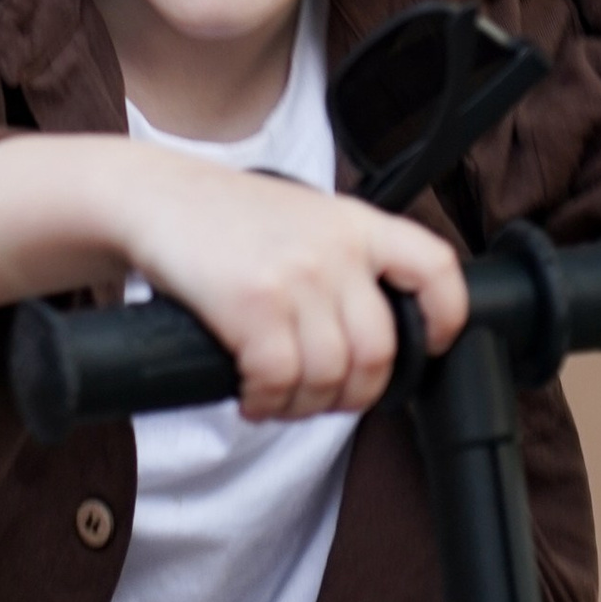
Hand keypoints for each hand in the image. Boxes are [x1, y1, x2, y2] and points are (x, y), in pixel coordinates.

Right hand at [118, 153, 467, 421]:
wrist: (154, 196)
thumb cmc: (225, 218)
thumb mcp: (306, 219)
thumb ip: (346, 262)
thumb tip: (375, 341)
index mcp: (357, 224)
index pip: (436, 269)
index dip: (446, 318)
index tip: (430, 345)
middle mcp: (336, 248)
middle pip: (379, 352)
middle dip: (352, 394)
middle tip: (320, 397)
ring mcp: (297, 274)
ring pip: (330, 377)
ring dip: (302, 405)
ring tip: (278, 397)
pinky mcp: (253, 302)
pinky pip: (280, 380)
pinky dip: (266, 402)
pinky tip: (252, 395)